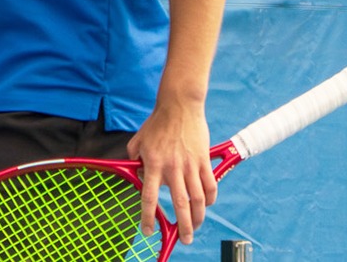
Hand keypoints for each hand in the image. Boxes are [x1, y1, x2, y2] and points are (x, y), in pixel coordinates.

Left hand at [127, 100, 215, 243]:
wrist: (178, 106)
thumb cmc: (157, 123)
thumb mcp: (138, 140)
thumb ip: (135, 159)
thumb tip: (138, 175)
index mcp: (153, 164)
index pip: (149, 197)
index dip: (148, 217)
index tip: (148, 230)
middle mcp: (172, 168)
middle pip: (179, 204)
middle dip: (183, 226)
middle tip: (185, 239)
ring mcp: (190, 165)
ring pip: (198, 199)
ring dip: (199, 217)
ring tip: (196, 226)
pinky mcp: (204, 160)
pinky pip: (210, 185)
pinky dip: (211, 198)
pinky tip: (208, 205)